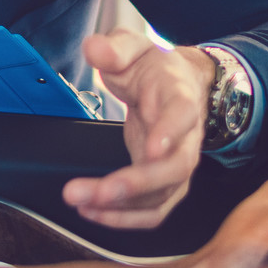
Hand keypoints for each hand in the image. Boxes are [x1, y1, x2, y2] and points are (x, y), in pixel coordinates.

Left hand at [62, 29, 216, 227]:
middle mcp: (186, 138)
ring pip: (161, 196)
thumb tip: (95, 49)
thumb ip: (115, 48)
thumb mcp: (133, 48)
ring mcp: (177, 165)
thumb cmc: (154, 70)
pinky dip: (124, 219)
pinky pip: (151, 211)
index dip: (170, 134)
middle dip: (137, 185)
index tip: (152, 149)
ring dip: (122, 207)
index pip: (182, 116)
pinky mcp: (165, 185)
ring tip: (81, 202)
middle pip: (174, 169)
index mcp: (180, 98)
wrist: (176, 87)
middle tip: (99, 192)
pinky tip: (92, 213)